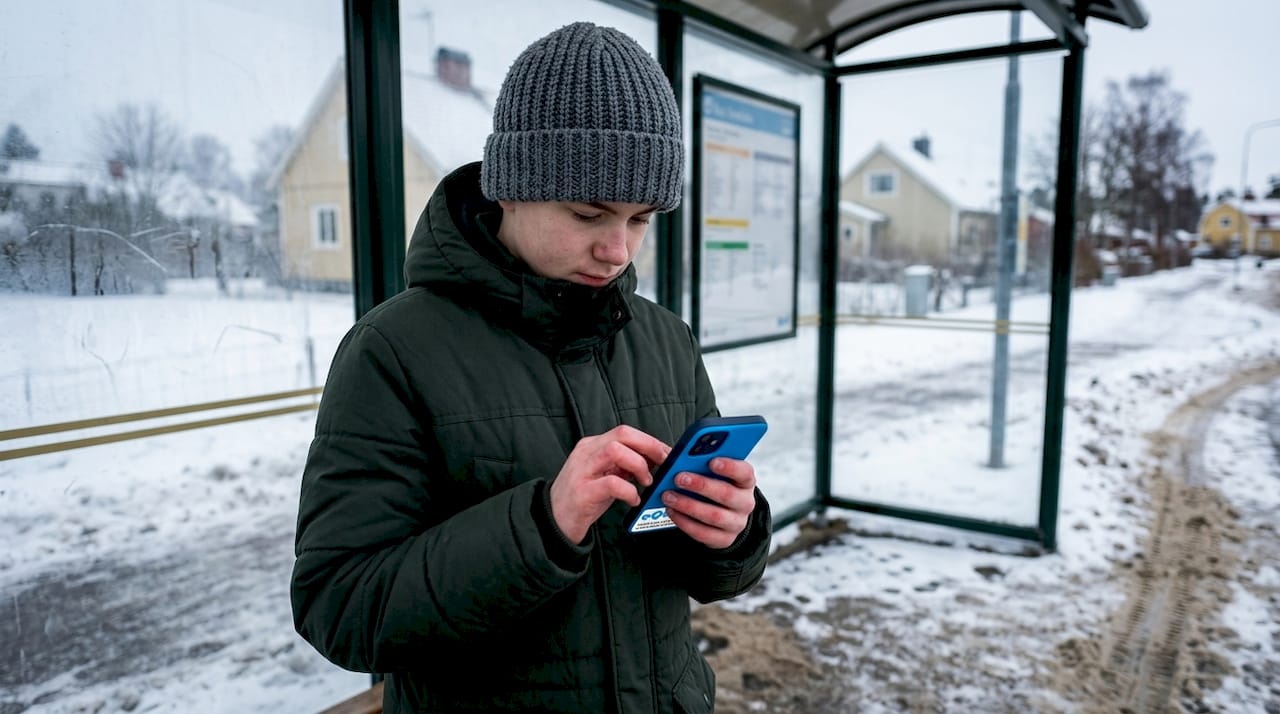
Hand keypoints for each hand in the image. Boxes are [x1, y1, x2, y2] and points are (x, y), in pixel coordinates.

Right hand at [550, 425, 668, 543]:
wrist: (554, 521)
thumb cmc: (584, 498)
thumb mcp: (605, 475)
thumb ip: (625, 465)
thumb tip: (655, 459)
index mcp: (592, 446)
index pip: (625, 432)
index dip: (650, 440)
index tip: (666, 454)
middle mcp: (586, 453)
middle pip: (622, 434)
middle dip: (649, 447)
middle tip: (662, 464)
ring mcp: (582, 471)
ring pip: (616, 451)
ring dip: (639, 465)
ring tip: (645, 482)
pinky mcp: (582, 492)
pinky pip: (612, 483)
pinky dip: (629, 491)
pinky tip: (632, 500)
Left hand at [661, 457, 756, 548]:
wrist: (723, 515)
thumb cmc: (716, 486)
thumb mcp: (715, 473)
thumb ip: (704, 464)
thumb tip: (683, 458)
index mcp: (745, 481)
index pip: (744, 472)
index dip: (730, 467)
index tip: (712, 461)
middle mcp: (745, 503)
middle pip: (727, 494)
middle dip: (701, 486)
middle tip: (679, 478)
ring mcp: (736, 523)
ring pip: (714, 516)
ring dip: (688, 505)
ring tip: (669, 496)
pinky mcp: (725, 539)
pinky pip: (704, 533)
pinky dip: (685, 522)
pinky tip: (672, 511)